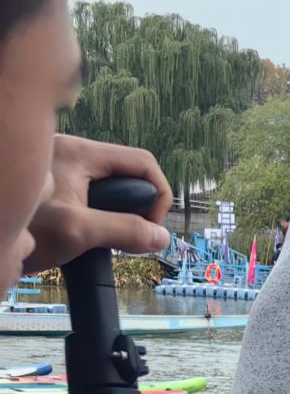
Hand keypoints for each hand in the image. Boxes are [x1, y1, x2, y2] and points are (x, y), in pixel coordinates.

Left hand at [21, 137, 173, 273]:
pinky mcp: (48, 189)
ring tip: (102, 240)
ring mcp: (57, 171)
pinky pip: (87, 197)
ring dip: (114, 214)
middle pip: (125, 174)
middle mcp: (68, 154)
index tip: (151, 228)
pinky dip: (94, 217)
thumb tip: (162, 237)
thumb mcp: (79, 231)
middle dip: (134, 206)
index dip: (157, 195)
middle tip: (128, 237)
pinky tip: (81, 237)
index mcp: (78, 153)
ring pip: (106, 188)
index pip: (142, 162)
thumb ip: (126, 231)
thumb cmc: (23, 227)